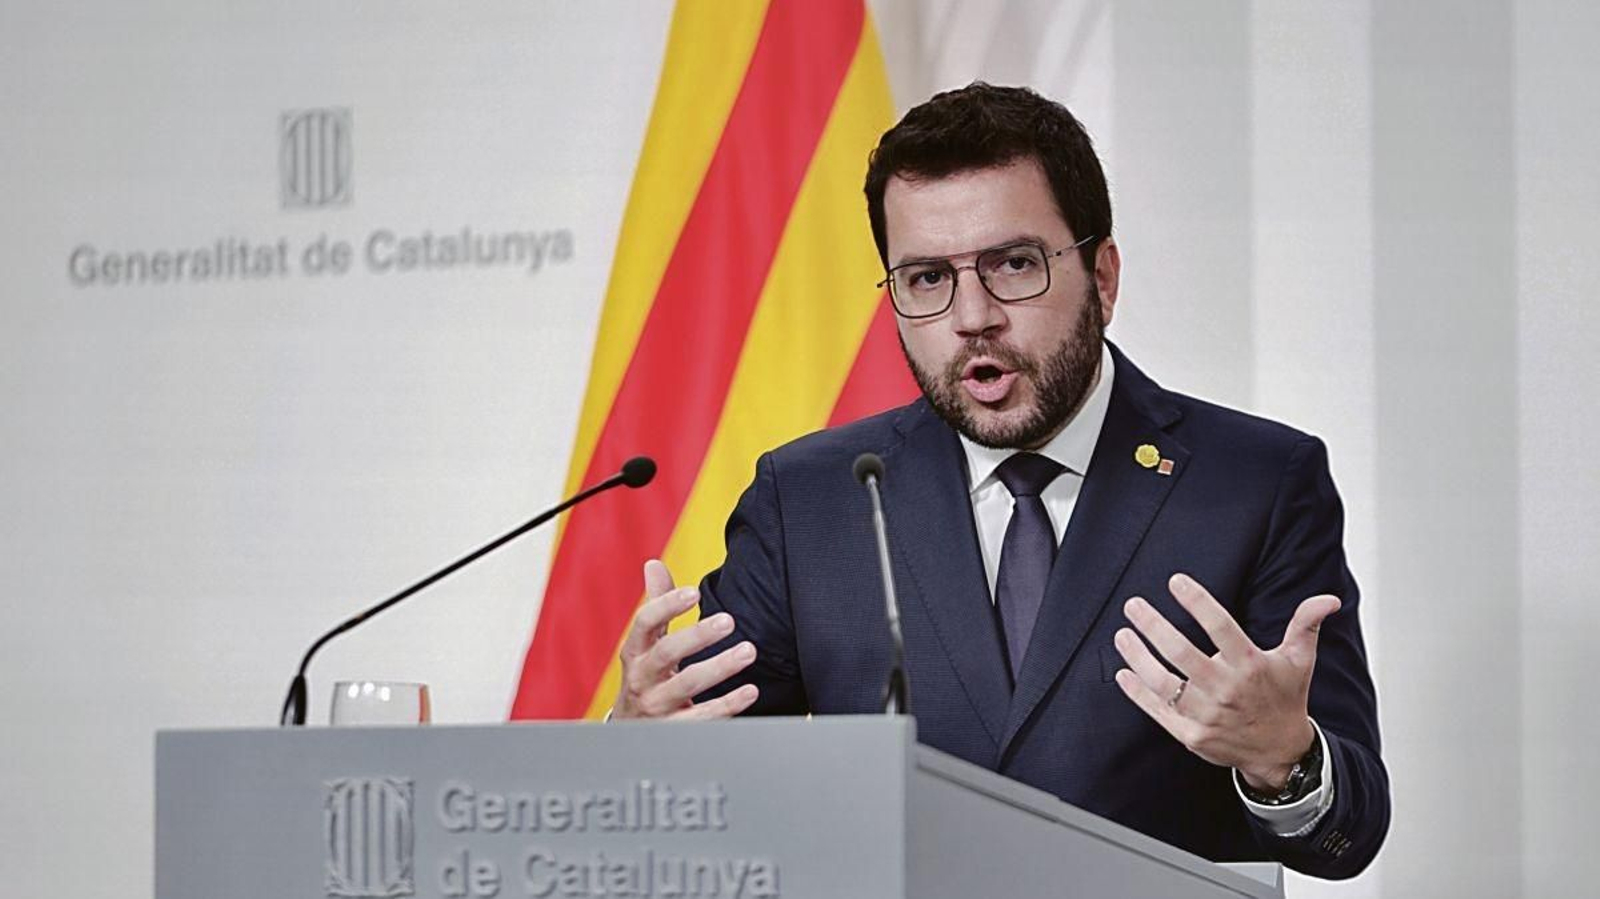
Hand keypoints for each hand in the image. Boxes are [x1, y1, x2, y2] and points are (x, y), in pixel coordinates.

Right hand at [611, 559, 759, 719]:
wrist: (632, 731)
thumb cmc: (646, 677)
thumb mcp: (645, 644)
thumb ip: (655, 605)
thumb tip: (653, 564)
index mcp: (635, 651)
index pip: (645, 623)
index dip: (667, 605)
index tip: (694, 591)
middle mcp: (642, 678)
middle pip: (666, 654)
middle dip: (697, 636)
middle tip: (728, 620)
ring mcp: (657, 706)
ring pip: (688, 685)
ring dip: (720, 667)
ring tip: (748, 651)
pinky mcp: (675, 729)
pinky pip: (703, 718)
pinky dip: (728, 704)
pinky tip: (750, 690)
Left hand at [1112, 573, 1338, 790]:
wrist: (1280, 753)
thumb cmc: (1285, 699)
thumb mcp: (1299, 660)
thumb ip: (1306, 625)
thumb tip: (1328, 599)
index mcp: (1251, 665)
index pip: (1220, 626)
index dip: (1197, 601)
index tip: (1175, 581)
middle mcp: (1227, 689)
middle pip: (1182, 653)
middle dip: (1153, 626)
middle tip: (1133, 604)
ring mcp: (1207, 715)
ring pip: (1163, 682)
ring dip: (1138, 656)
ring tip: (1122, 634)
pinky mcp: (1192, 735)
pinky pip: (1158, 711)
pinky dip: (1137, 692)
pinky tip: (1123, 673)